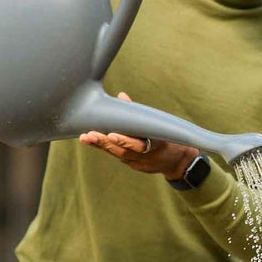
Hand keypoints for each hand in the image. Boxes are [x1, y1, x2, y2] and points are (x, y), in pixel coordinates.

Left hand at [79, 94, 198, 180]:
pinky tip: (92, 142)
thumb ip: (138, 112)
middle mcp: (147, 156)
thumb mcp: (157, 125)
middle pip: (123, 151)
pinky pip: (118, 156)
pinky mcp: (134, 166)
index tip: (111, 134)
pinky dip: (105, 149)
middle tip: (90, 135)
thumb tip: (121, 96)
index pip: (138, 143)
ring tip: (85, 138)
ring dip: (100, 146)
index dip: (124, 140)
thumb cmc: (165, 136)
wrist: (177, 161)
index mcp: (156, 144)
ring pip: (118, 154)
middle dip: (105, 143)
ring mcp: (140, 163)